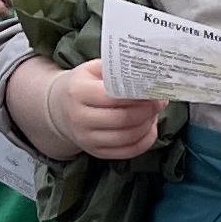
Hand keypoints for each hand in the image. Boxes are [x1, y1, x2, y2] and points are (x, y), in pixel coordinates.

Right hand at [24, 55, 165, 162]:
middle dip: (148, 111)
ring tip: (154, 113)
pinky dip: (145, 141)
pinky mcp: (96, 152)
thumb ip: (117, 69)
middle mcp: (79, 117)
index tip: (155, 91)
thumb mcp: (93, 69)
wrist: (60, 108)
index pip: (114, 97)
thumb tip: (148, 73)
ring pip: (127, 137)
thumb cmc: (83, 85)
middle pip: (123, 119)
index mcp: (78, 92)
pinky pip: (127, 152)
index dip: (139, 96)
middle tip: (160, 102)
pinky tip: (149, 128)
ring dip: (147, 125)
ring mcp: (86, 138)